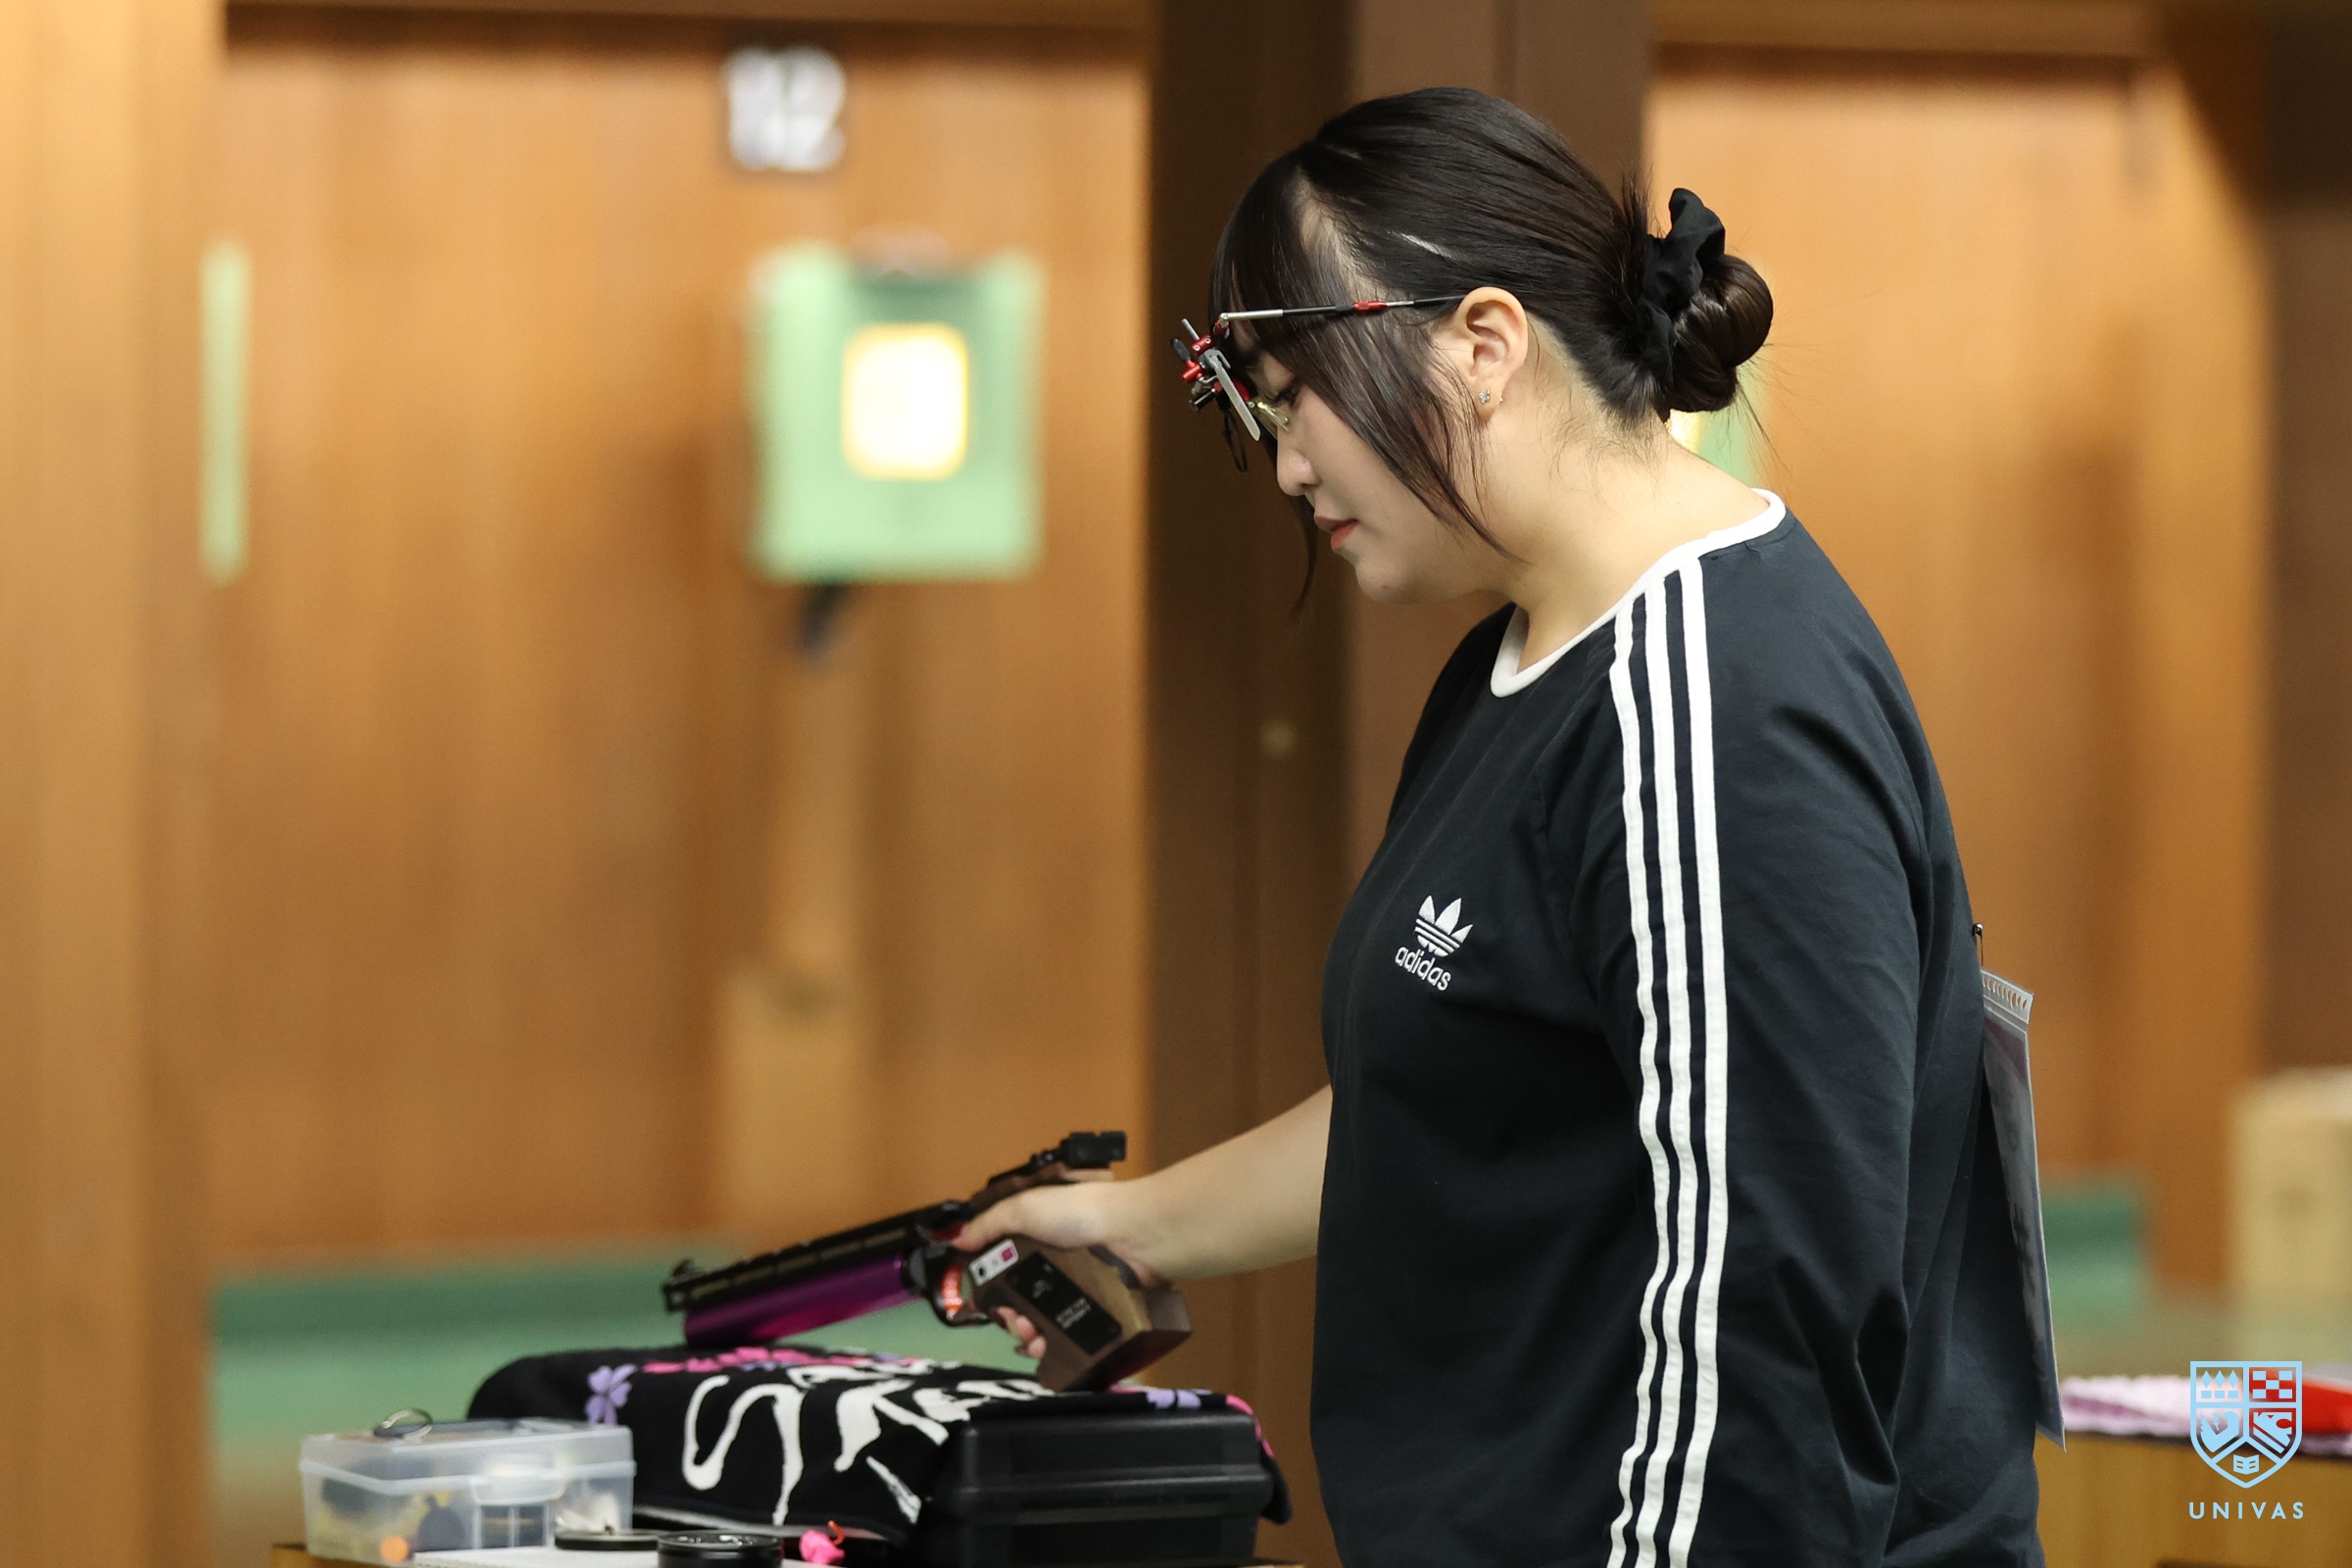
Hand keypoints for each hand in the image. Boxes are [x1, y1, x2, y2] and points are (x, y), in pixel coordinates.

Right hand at [948, 1180, 1161, 1363]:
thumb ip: (989, 1224)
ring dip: (1027, 1337)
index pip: (1006, 1271)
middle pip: (1021, 1302)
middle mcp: (1055, 1267)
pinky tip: (1045, 1349)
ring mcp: (1077, 1292)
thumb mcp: (1026, 1207)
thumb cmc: (1079, 1214)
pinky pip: (1067, 1336)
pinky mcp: (1095, 1313)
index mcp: (1038, 1240)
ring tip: (1031, 1339)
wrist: (1135, 1236)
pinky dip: (1051, 1346)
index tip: (986, 1304)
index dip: (992, 1290)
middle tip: (1016, 1324)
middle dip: (1009, 1318)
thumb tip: (957, 1239)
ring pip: (1041, 1324)